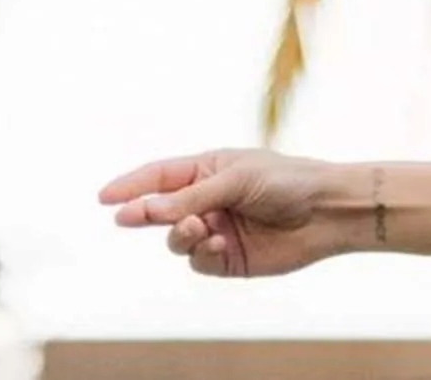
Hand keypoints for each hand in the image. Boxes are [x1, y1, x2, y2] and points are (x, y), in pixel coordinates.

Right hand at [98, 148, 343, 277]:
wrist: (326, 211)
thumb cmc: (286, 181)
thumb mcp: (235, 180)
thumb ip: (190, 198)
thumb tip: (141, 210)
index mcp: (209, 170)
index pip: (160, 177)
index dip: (131, 186)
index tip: (104, 197)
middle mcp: (207, 201)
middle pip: (159, 211)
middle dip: (143, 214)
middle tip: (127, 217)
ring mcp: (215, 230)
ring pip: (175, 240)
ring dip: (179, 235)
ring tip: (196, 228)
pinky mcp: (227, 258)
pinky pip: (198, 260)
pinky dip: (201, 253)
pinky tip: (219, 243)